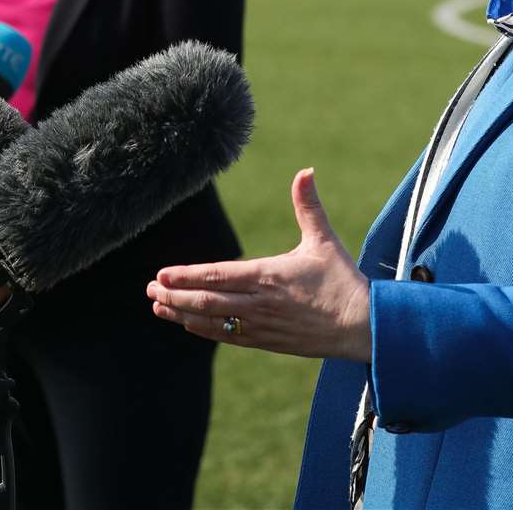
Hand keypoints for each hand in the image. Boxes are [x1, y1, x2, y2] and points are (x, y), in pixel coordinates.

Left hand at [148, 168, 370, 362]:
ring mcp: (261, 326)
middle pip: (207, 302)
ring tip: (158, 306)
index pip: (217, 276)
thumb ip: (308, 206)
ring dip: (182, 314)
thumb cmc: (343, 281)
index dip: (186, 277)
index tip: (162, 274)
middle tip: (149, 288)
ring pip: (212, 322)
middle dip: (174, 295)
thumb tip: (305, 171)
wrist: (362, 327)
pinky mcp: (267, 341)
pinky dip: (204, 330)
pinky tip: (187, 324)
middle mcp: (259, 304)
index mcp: (268, 276)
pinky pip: (228, 337)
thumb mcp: (324, 240)